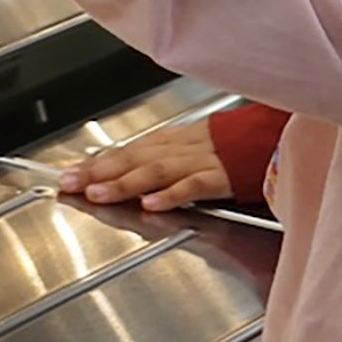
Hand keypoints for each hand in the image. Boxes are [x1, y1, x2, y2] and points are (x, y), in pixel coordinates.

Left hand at [57, 121, 232, 211]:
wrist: (274, 137)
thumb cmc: (235, 147)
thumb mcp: (193, 150)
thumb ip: (164, 162)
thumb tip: (129, 176)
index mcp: (171, 142)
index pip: (125, 151)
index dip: (94, 163)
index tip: (66, 175)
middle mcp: (180, 147)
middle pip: (132, 158)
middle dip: (98, 172)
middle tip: (68, 183)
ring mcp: (200, 160)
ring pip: (155, 170)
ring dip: (124, 182)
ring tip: (98, 194)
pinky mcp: (223, 176)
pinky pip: (194, 184)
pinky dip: (171, 194)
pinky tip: (151, 204)